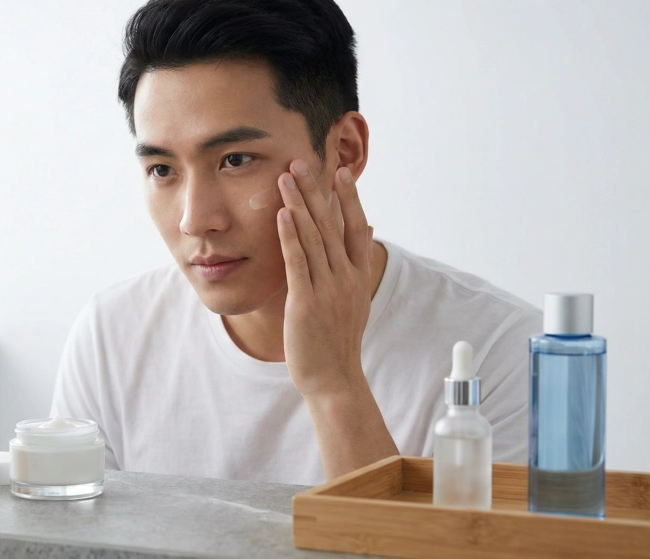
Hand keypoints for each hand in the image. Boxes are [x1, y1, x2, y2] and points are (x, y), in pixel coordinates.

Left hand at [276, 160, 373, 398]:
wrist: (333, 379)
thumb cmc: (337, 341)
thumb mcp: (353, 301)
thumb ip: (355, 267)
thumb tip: (367, 230)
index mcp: (358, 277)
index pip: (357, 228)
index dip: (349, 199)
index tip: (340, 172)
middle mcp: (347, 278)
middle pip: (333, 224)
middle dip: (317, 191)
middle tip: (303, 161)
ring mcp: (328, 289)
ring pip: (314, 237)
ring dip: (299, 204)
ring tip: (287, 177)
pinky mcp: (306, 301)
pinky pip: (299, 262)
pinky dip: (290, 235)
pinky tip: (282, 214)